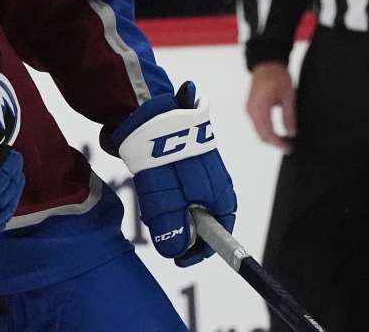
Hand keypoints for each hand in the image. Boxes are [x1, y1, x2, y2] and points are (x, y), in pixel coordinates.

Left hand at [114, 82, 236, 266]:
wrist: (147, 110)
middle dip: (183, 229)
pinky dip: (168, 192)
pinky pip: (183, 184)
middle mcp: (217, 181)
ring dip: (173, 210)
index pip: (220, 232)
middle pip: (205, 218)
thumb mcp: (164, 198)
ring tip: (153, 203)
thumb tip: (176, 250)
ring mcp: (204, 167)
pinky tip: (153, 185)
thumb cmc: (161, 153)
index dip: (202, 250)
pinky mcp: (190, 156)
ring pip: (191, 201)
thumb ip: (172, 226)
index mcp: (219, 193)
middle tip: (161, 229)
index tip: (181, 258)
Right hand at [246, 62, 295, 152]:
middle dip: (274, 143)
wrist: (266, 63)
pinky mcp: (251, 107)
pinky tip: (277, 132)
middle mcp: (251, 110)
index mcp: (259, 107)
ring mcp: (249, 109)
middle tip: (289, 146)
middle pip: (261, 135)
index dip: (279, 143)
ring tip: (285, 140)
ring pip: (259, 131)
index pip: (268, 133)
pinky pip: (257, 125)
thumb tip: (292, 133)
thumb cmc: (277, 75)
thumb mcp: (288, 95)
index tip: (289, 148)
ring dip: (270, 138)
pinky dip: (266, 131)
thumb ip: (289, 116)